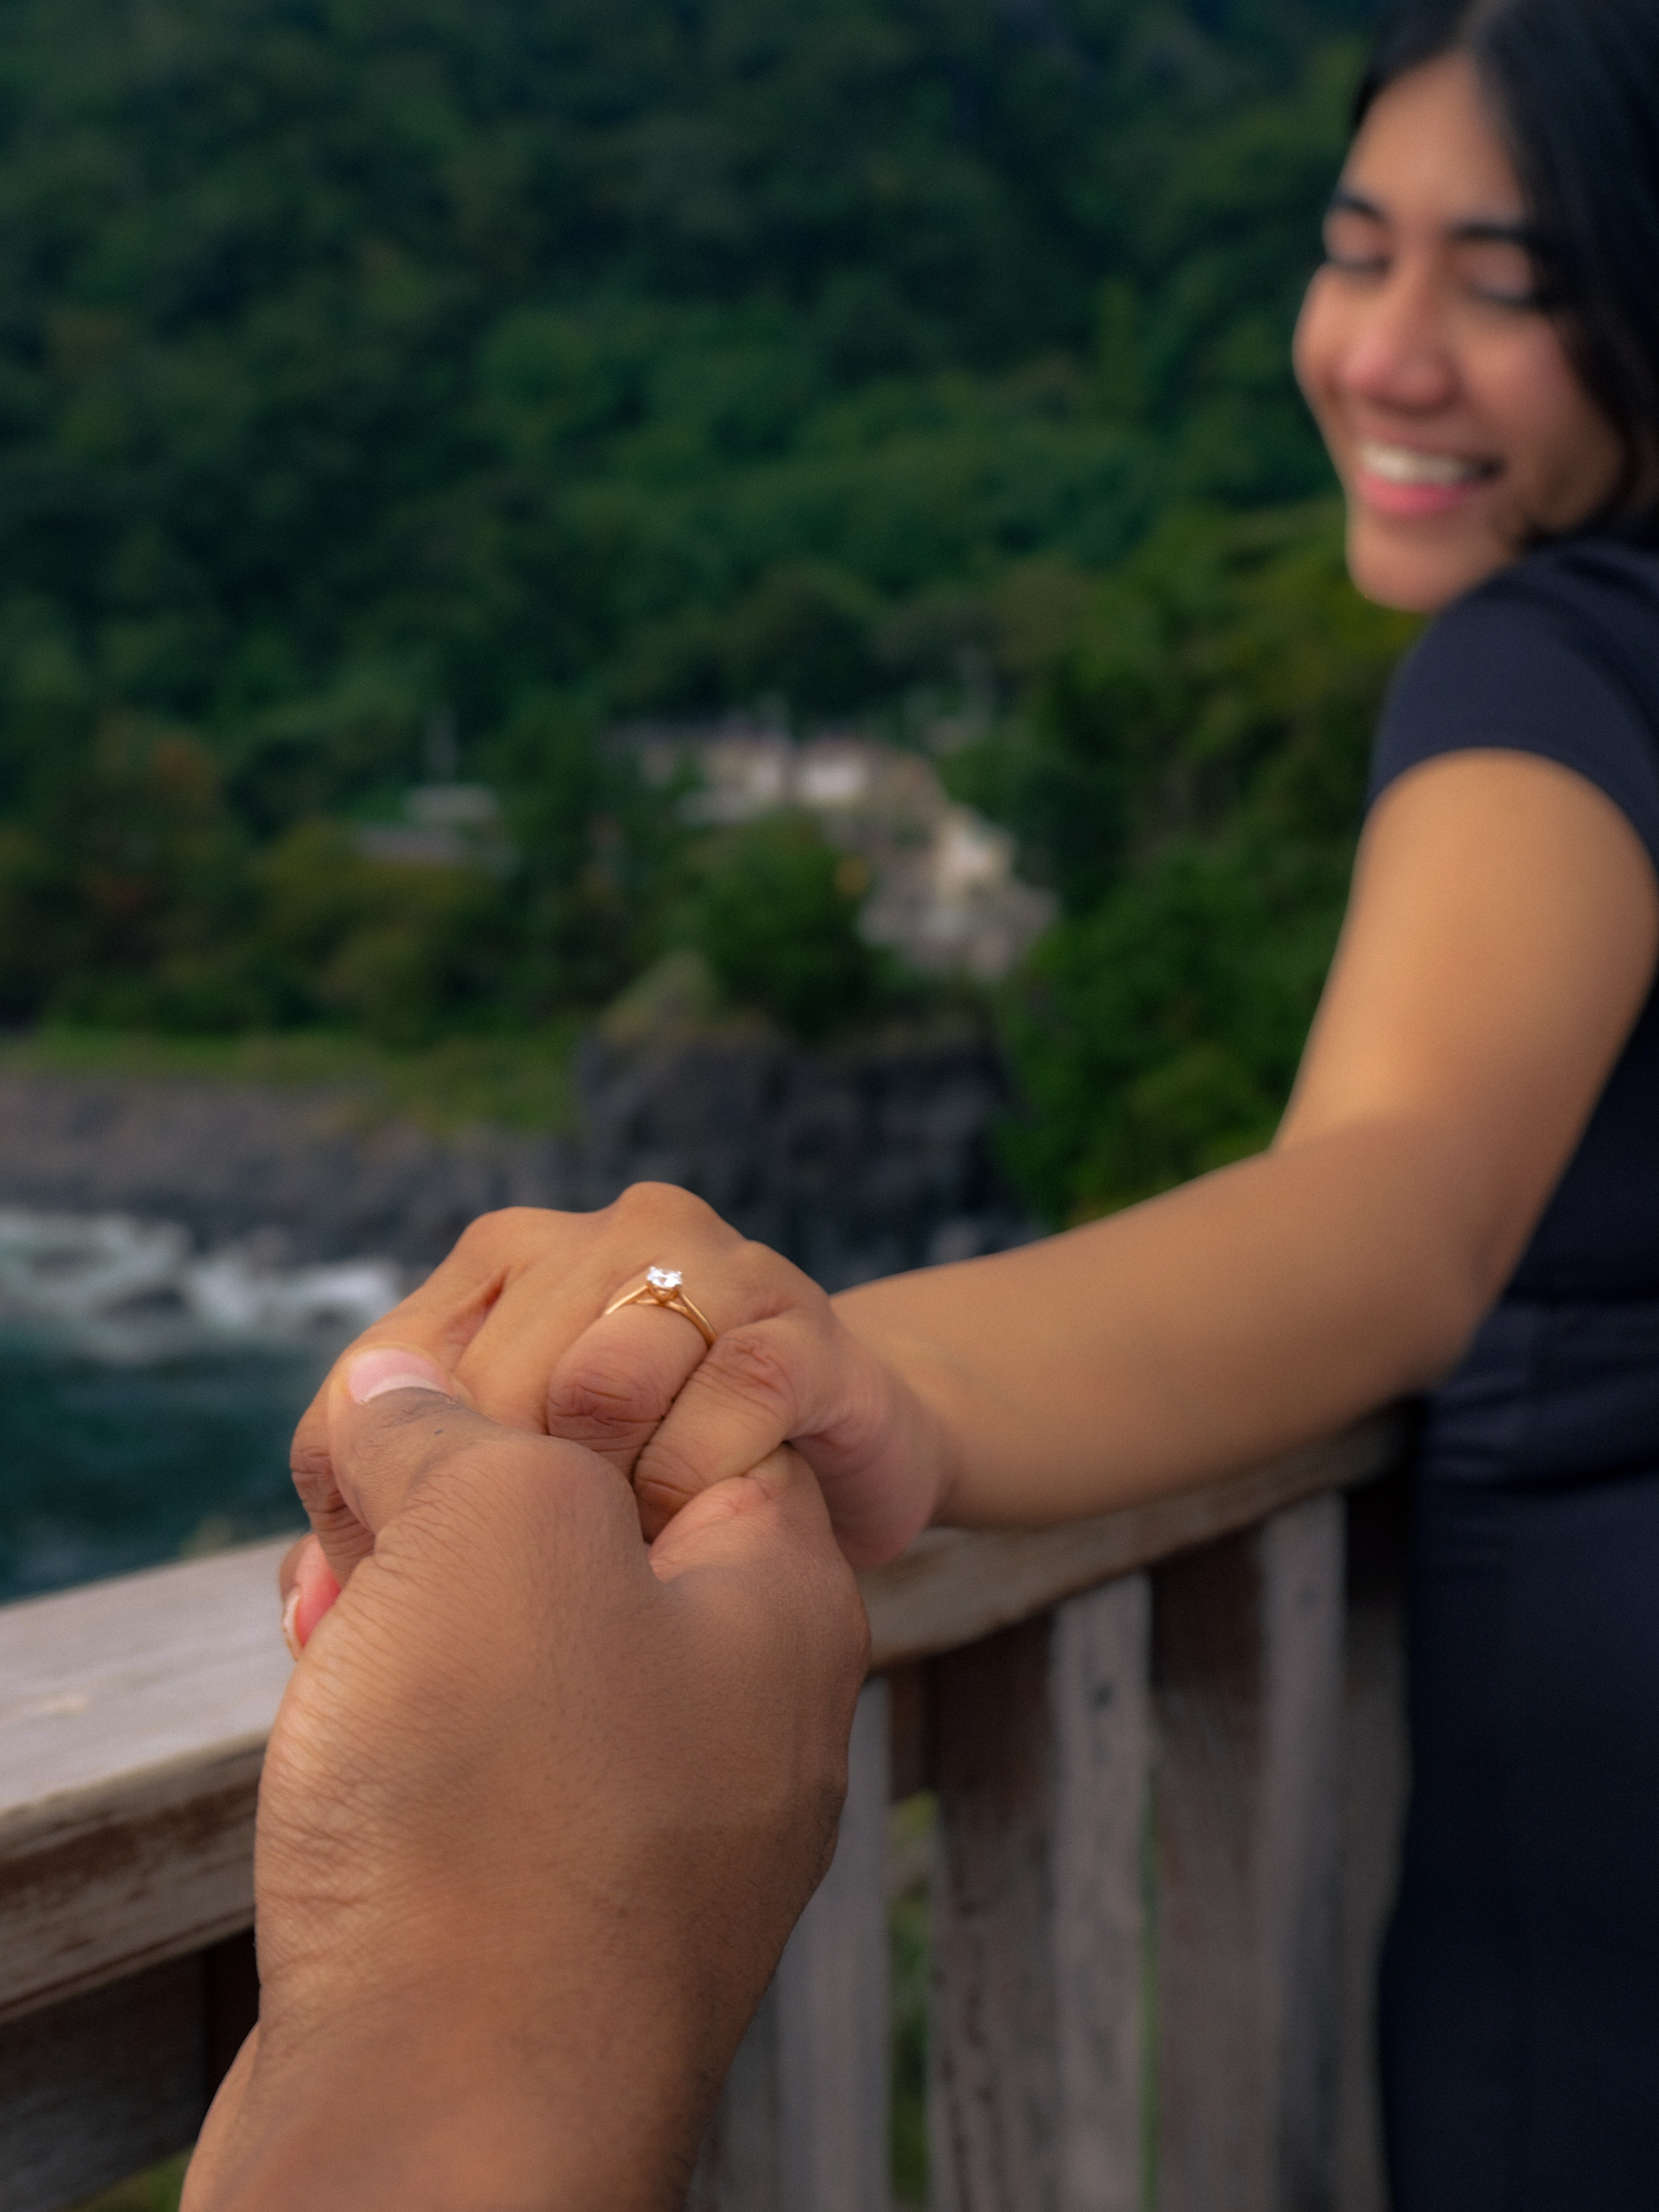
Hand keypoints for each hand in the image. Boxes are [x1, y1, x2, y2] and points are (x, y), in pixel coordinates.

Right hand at [185, 1349, 869, 2211]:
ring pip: (525, 1649)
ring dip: (414, 1611)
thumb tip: (399, 1390)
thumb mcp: (495, 1527)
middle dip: (461, 1508)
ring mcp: (659, 1827)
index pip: (706, 1416)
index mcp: (784, 1603)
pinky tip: (332, 1709)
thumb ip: (457, 1424)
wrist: (439, 2136)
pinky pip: (484, 1764)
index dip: (568, 1380)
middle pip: (598, 1533)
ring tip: (329, 1614)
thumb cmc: (500, 1807)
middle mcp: (747, 1715)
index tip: (462, 1401)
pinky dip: (403, 1720)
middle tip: (364, 1517)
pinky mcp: (555, 1915)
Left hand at [290, 1186, 951, 1585]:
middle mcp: (600, 1233)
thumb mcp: (517, 1502)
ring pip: (603, 1380)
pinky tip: (709, 1529)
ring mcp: (711, 1264)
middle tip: (527, 1607)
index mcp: (503, 1257)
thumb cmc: (659, 1479)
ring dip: (605, 1499)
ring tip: (623, 1560)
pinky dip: (704, 1484)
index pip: (379, 1376)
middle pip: (487, 1384)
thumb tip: (309, 1620)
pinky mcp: (803, 1322)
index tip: (396, 1610)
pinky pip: (729, 1399)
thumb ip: (404, 1541)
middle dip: (491, 1518)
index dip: (368, 1508)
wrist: (848, 1443)